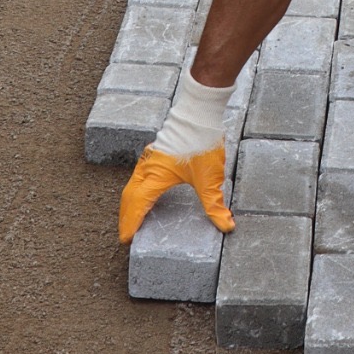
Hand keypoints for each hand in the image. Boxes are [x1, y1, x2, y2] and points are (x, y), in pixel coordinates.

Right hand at [117, 74, 235, 240]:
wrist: (199, 114)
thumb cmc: (202, 143)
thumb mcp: (211, 179)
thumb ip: (215, 204)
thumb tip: (227, 225)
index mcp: (156, 176)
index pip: (138, 204)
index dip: (131, 223)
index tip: (127, 238)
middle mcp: (147, 167)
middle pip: (129, 196)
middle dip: (126, 217)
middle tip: (126, 234)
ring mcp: (149, 158)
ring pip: (131, 185)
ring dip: (129, 203)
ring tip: (131, 218)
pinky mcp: (155, 152)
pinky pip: (137, 175)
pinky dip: (135, 190)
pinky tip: (143, 194)